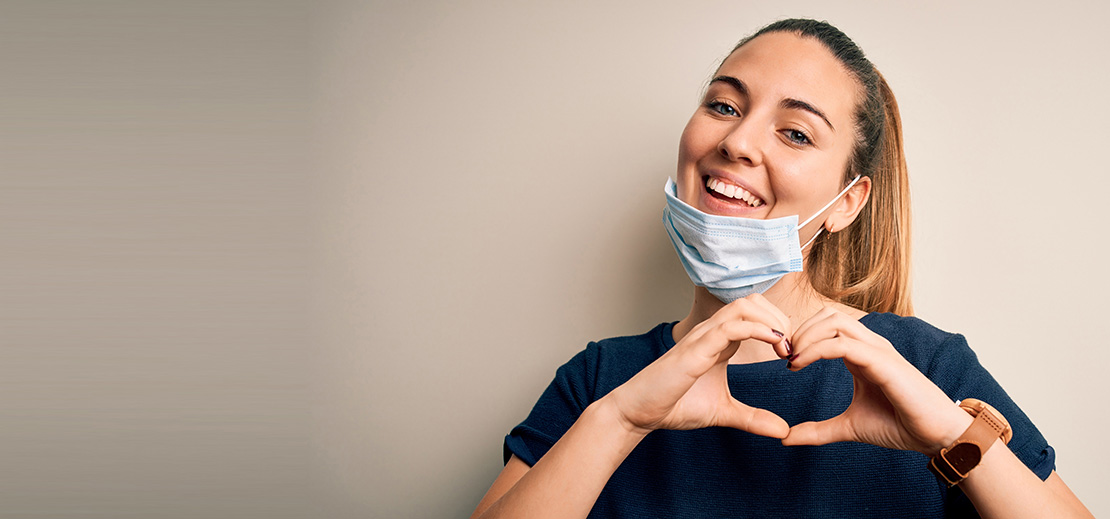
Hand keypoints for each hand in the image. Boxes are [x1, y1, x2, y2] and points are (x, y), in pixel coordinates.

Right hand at [604, 294, 791, 438]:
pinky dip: (758, 330)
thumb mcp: (723, 412)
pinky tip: (772, 345)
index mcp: (719, 341)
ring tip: (784, 346)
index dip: (779, 326)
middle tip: (792, 348)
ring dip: (772, 320)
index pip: (755, 313)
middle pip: (753, 301)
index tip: (791, 354)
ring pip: (744, 306)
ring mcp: (703, 337)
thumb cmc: (674, 405)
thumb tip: (783, 431)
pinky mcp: (695, 349)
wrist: (640, 413)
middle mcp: (712, 333)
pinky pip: (731, 326)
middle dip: (781, 318)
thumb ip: (753, 418)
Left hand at [781, 307, 971, 454]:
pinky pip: (844, 344)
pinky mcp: (884, 363)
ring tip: (792, 359)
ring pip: (835, 322)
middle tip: (785, 357)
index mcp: (861, 354)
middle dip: (800, 331)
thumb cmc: (899, 426)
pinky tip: (801, 363)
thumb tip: (785, 438)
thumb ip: (818, 430)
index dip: (801, 337)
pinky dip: (817, 349)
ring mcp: (878, 351)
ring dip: (806, 336)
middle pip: (828, 316)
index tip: (785, 361)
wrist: (935, 437)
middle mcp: (870, 346)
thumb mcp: (848, 427)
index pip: (826, 326)